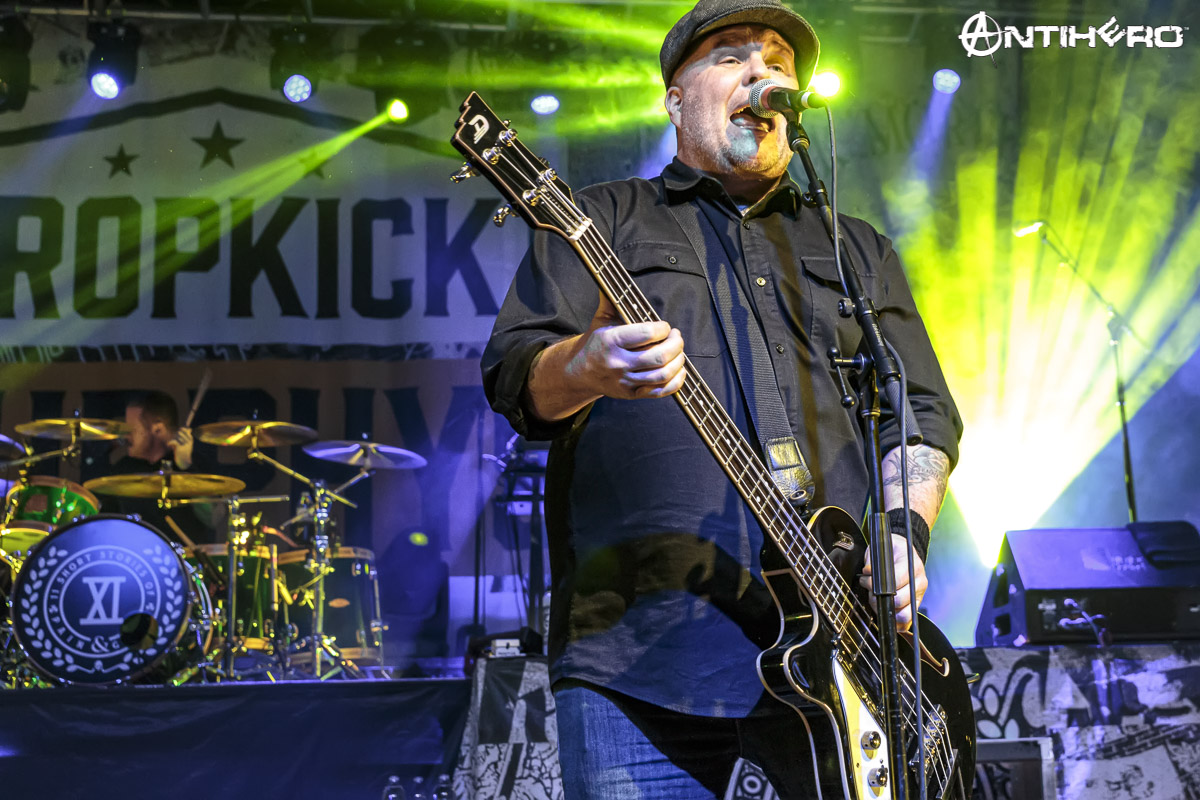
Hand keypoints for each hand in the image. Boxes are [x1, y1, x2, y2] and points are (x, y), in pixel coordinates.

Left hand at [168, 427, 193, 470]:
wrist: (184, 461)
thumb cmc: (184, 452)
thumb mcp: (187, 443)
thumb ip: (187, 436)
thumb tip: (189, 429)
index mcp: (191, 440)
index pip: (187, 430)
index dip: (182, 430)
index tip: (179, 430)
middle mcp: (189, 441)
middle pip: (180, 433)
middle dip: (176, 435)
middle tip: (174, 439)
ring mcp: (184, 444)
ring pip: (176, 437)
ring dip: (173, 439)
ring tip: (172, 444)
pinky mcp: (180, 447)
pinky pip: (173, 441)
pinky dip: (169, 442)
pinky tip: (168, 445)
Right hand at [570, 294, 686, 399]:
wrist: (580, 372)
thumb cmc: (595, 343)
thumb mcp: (601, 320)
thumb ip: (610, 300)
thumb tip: (610, 278)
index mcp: (611, 341)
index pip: (647, 334)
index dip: (663, 328)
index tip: (665, 326)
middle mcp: (618, 363)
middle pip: (659, 357)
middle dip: (676, 345)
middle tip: (677, 338)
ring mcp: (625, 381)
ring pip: (662, 375)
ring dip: (678, 362)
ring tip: (679, 353)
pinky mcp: (631, 394)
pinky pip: (660, 392)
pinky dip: (675, 382)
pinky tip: (678, 371)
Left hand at [858, 533, 926, 628]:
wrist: (904, 554)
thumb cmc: (892, 551)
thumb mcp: (882, 548)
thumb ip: (873, 559)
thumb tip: (868, 571)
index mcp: (912, 565)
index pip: (897, 579)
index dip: (877, 583)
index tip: (866, 580)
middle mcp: (919, 581)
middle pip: (900, 600)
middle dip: (878, 598)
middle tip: (870, 592)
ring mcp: (918, 595)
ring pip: (904, 614)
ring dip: (885, 611)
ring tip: (876, 601)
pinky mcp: (915, 606)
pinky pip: (907, 621)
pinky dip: (894, 621)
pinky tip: (885, 612)